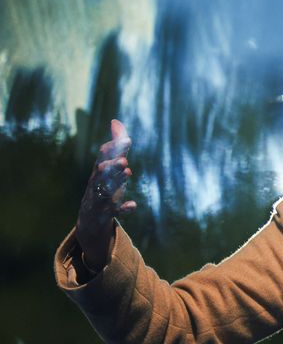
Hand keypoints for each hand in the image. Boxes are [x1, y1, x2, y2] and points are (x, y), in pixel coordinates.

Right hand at [76, 119, 136, 270]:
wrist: (89, 221)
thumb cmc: (102, 188)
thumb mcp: (109, 168)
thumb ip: (115, 146)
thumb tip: (116, 121)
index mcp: (97, 171)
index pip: (103, 158)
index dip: (114, 149)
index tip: (126, 141)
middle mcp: (96, 184)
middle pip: (102, 173)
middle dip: (111, 165)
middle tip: (124, 160)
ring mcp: (99, 199)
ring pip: (106, 190)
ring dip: (117, 181)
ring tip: (128, 171)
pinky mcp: (104, 214)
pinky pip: (113, 212)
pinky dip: (123, 208)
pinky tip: (133, 205)